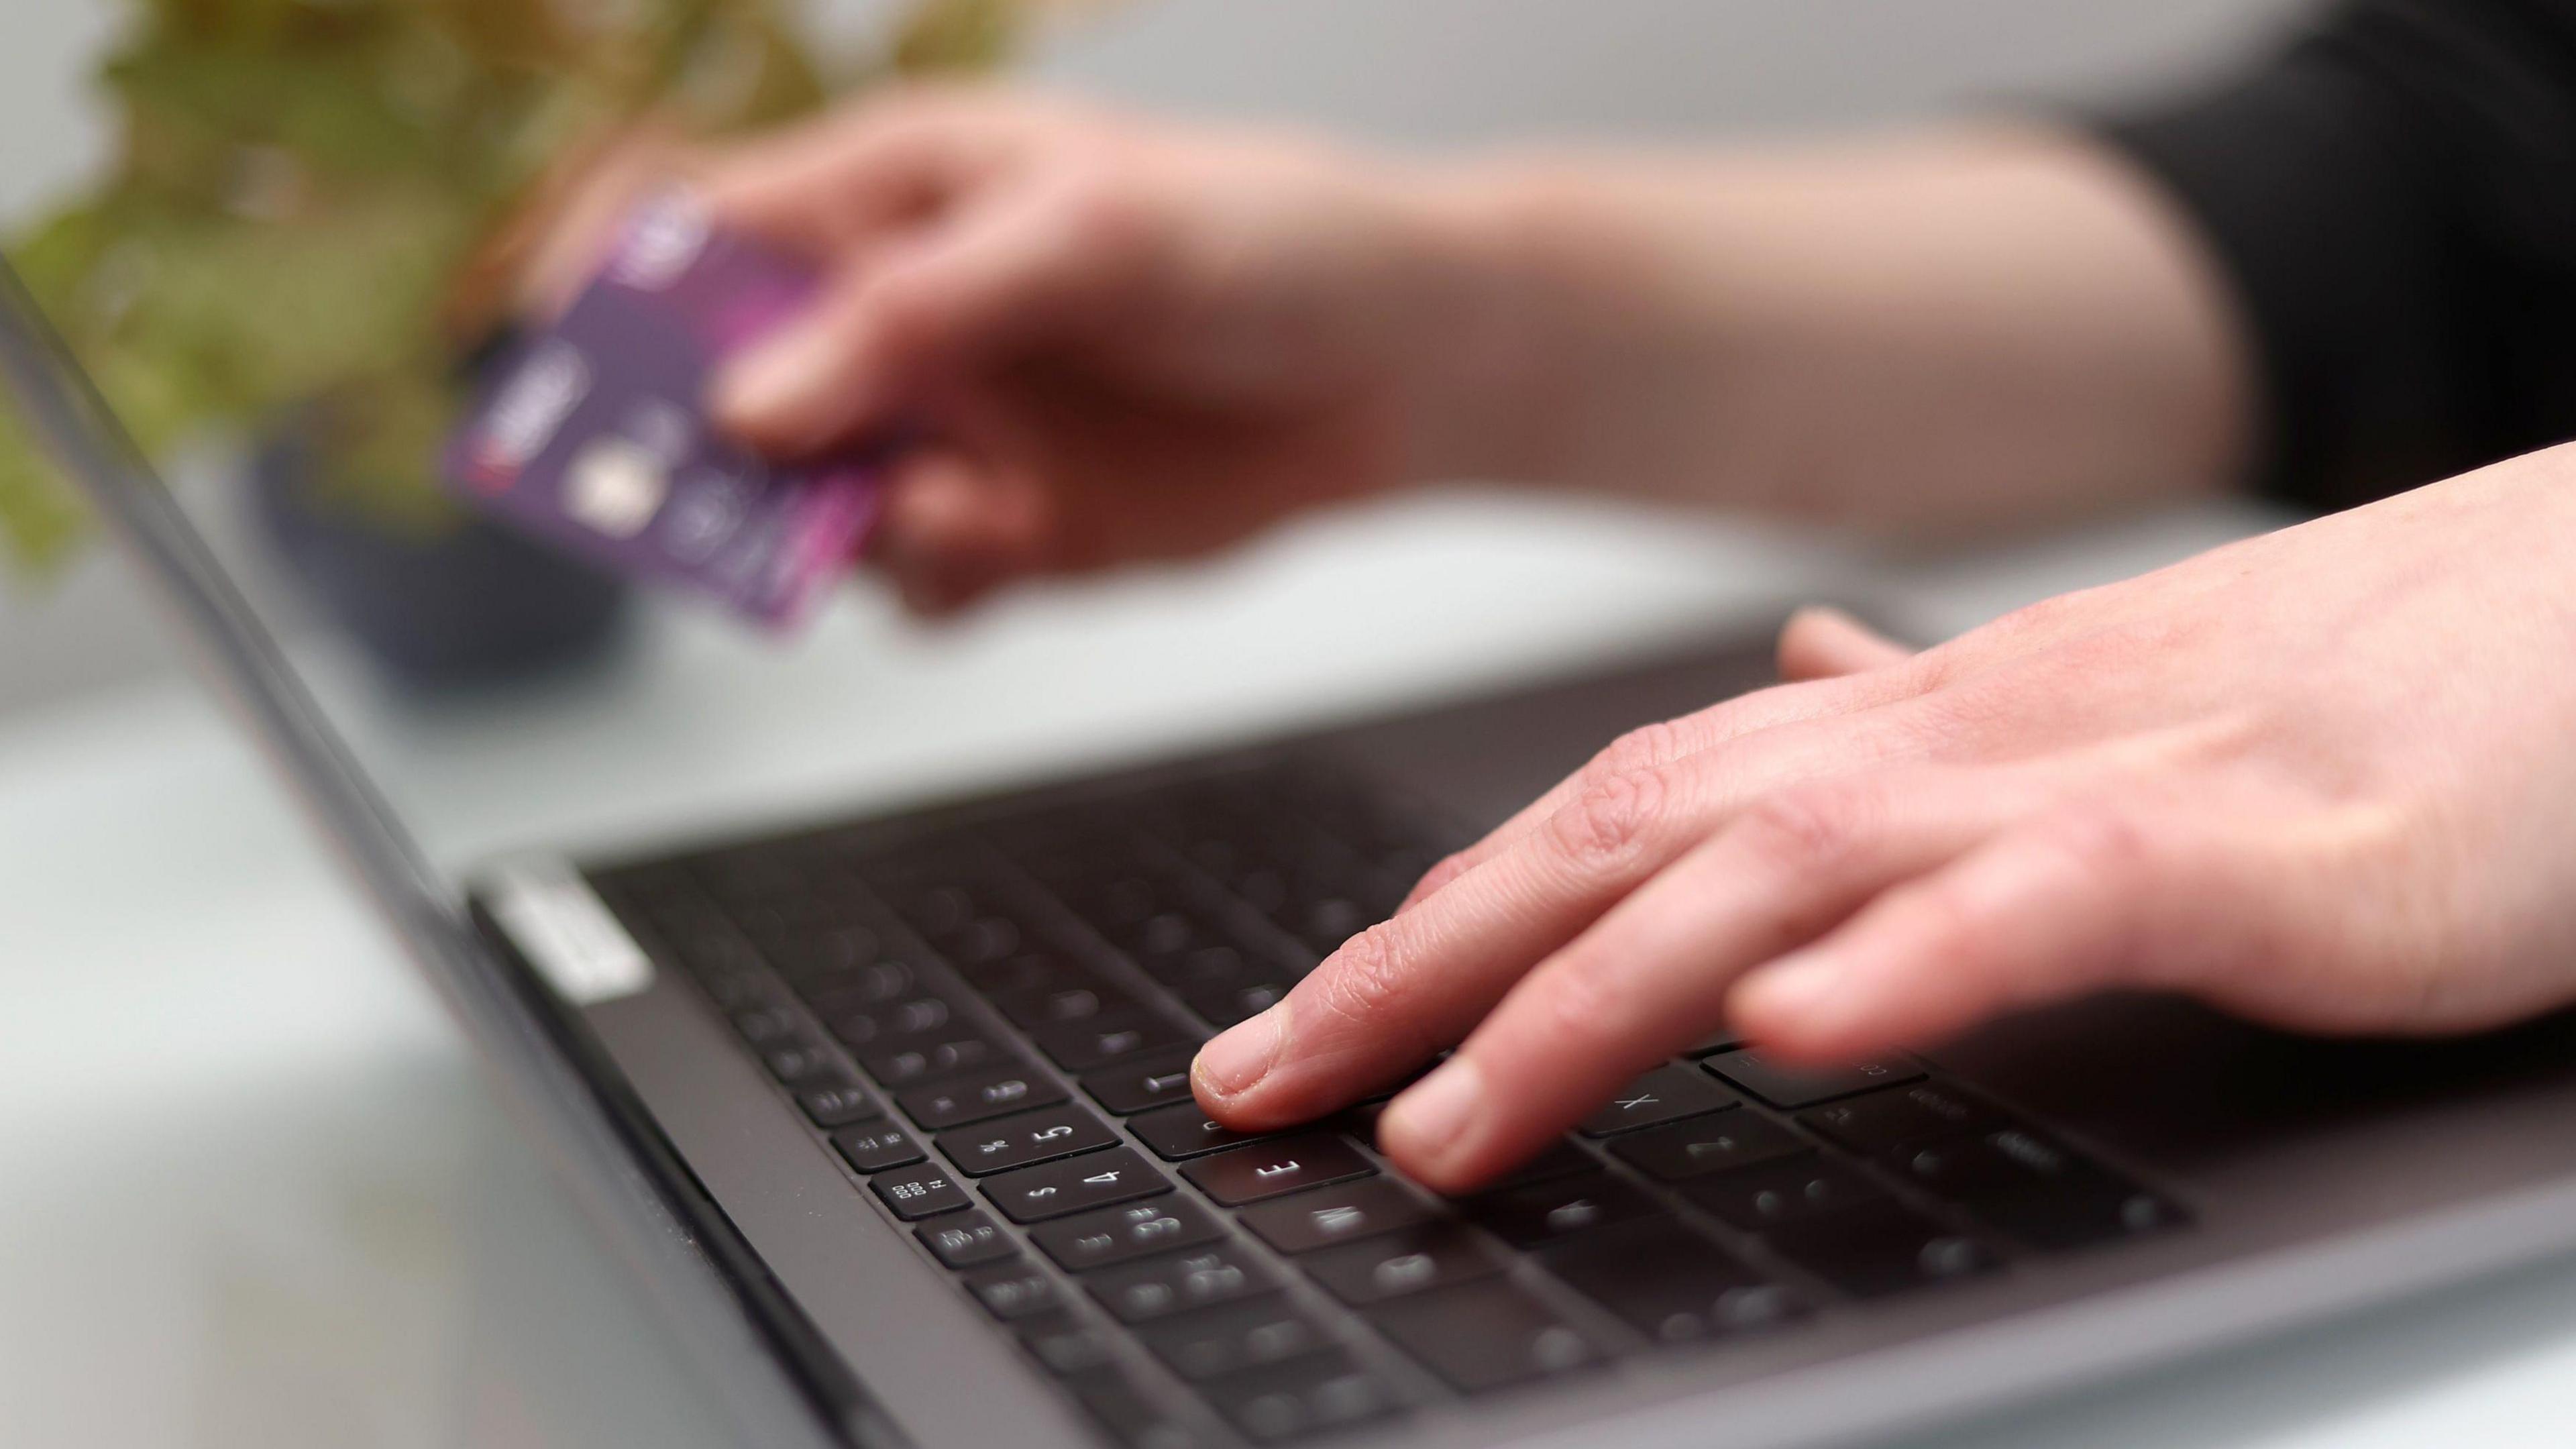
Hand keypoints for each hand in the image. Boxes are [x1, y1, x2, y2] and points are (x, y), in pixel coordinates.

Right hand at [691, 89, 1535, 612]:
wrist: (1405, 366)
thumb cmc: (1267, 237)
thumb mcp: (1089, 235)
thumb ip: (915, 313)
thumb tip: (755, 405)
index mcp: (888, 196)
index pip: (697, 231)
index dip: (611, 293)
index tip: (562, 368)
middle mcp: (894, 321)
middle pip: (722, 396)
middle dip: (698, 456)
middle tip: (710, 499)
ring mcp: (946, 429)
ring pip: (807, 510)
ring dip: (837, 531)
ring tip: (941, 510)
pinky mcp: (1007, 526)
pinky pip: (911, 582)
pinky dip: (933, 582)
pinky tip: (1002, 543)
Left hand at [1192, 446, 2575, 1190]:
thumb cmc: (2342, 692)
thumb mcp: (2079, 721)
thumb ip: (1915, 727)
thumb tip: (1790, 689)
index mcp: (1908, 726)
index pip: (1611, 811)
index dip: (1431, 917)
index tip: (1296, 1026)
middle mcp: (1951, 737)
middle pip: (1631, 840)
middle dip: (1423, 968)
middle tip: (1262, 1085)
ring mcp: (2090, 781)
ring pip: (1785, 873)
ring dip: (1594, 997)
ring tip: (1446, 1113)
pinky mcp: (2249, 845)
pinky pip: (2043, 899)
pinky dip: (1904, 965)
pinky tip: (1789, 1037)